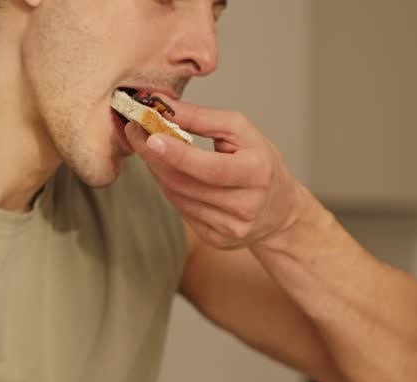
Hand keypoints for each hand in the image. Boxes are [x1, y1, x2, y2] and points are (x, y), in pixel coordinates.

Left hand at [125, 99, 311, 249]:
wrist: (280, 210)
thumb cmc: (261, 163)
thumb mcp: (242, 132)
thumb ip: (202, 118)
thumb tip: (164, 107)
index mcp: (256, 173)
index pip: (208, 167)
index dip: (176, 153)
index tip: (149, 136)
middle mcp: (245, 205)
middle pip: (185, 183)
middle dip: (154, 157)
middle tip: (136, 132)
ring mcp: (230, 227)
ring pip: (177, 197)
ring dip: (158, 171)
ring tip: (152, 149)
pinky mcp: (218, 239)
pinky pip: (181, 210)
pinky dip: (170, 189)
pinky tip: (171, 174)